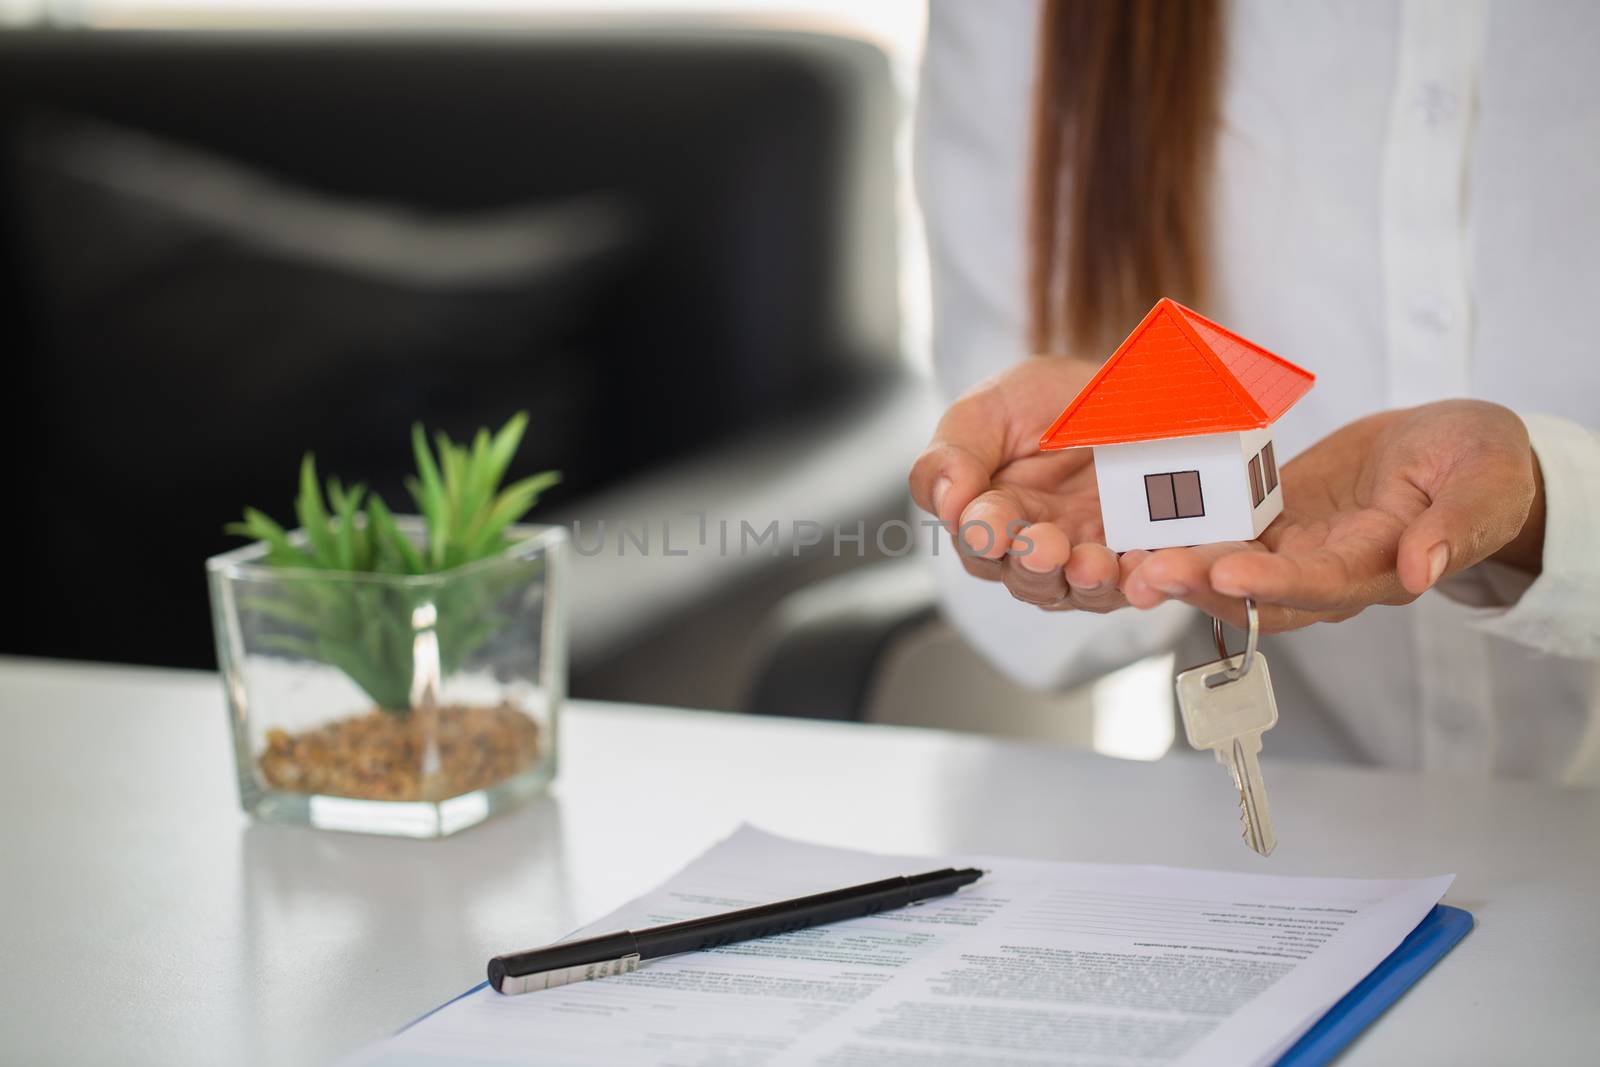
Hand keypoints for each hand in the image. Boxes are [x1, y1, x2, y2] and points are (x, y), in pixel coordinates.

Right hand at [909, 357, 1245, 611]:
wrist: (1122, 385)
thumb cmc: (1044, 401)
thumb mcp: (989, 410)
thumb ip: (953, 454)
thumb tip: (947, 503)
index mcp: (993, 518)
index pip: (979, 543)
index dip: (983, 537)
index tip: (987, 527)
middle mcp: (1040, 548)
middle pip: (1029, 579)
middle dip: (1035, 566)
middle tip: (1043, 548)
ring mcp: (1093, 557)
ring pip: (1085, 591)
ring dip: (1088, 583)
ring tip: (1092, 565)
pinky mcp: (1145, 556)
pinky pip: (1146, 580)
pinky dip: (1146, 580)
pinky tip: (1150, 569)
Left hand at [1123, 400, 1544, 631]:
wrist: (1455, 448)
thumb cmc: (1480, 465)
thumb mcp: (1481, 484)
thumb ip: (1451, 528)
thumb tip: (1422, 572)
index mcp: (1378, 569)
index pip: (1318, 587)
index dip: (1271, 584)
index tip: (1227, 573)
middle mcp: (1326, 572)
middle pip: (1255, 591)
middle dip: (1201, 584)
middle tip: (1149, 570)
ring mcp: (1293, 550)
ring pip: (1226, 566)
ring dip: (1179, 563)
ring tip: (1128, 553)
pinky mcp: (1271, 521)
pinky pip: (1221, 529)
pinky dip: (1182, 527)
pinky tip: (1138, 515)